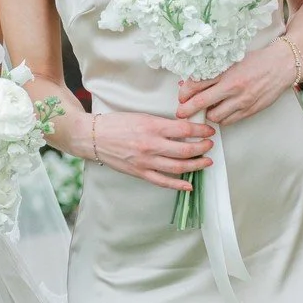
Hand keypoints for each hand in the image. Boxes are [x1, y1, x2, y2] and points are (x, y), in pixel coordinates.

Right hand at [88, 111, 215, 190]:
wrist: (92, 137)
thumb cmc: (115, 124)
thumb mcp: (142, 117)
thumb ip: (162, 124)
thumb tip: (184, 129)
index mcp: (152, 126)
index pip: (185, 129)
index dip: (201, 130)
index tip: (209, 131)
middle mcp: (151, 145)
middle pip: (186, 149)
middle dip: (202, 148)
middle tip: (209, 145)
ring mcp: (145, 161)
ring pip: (178, 167)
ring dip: (196, 165)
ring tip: (206, 162)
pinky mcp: (139, 172)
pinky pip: (162, 181)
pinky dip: (178, 185)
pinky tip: (189, 185)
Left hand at [177, 41, 297, 126]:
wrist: (282, 65)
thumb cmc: (257, 61)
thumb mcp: (232, 61)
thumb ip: (214, 72)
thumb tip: (192, 82)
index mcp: (226, 72)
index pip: (197, 84)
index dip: (184, 92)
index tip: (181, 96)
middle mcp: (233, 87)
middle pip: (201, 102)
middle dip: (187, 109)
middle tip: (182, 111)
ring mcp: (242, 101)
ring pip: (214, 116)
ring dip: (207, 114)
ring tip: (207, 108)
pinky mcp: (250, 110)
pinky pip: (228, 121)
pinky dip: (221, 118)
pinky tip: (221, 111)